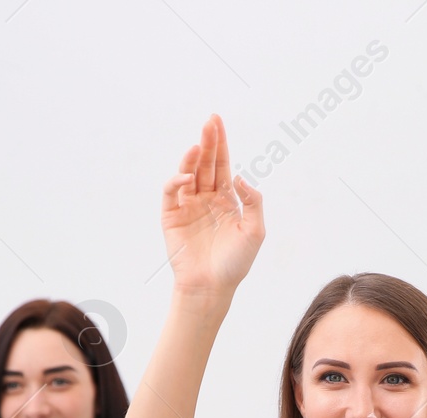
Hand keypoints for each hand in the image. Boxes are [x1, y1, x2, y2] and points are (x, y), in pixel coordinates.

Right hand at [161, 114, 264, 297]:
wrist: (212, 287)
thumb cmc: (236, 263)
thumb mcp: (255, 231)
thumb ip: (253, 202)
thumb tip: (238, 176)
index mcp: (226, 200)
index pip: (222, 165)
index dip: (221, 143)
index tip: (217, 122)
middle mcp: (206, 199)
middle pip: (206, 164)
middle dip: (207, 142)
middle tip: (209, 122)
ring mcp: (188, 207)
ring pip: (188, 174)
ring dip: (192, 158)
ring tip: (197, 144)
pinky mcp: (171, 217)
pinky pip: (172, 193)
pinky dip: (177, 181)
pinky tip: (188, 177)